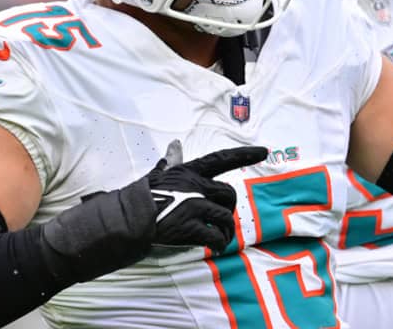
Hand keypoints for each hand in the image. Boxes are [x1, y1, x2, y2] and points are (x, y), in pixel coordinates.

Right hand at [148, 140, 267, 252]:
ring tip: (220, 239)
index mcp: (189, 172)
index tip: (263, 151)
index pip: (221, 159)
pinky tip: (214, 247)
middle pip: (228, 194)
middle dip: (229, 209)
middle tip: (222, 221)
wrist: (128, 219)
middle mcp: (195, 186)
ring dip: (226, 231)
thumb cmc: (142, 196)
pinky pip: (215, 236)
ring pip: (225, 217)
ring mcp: (193, 206)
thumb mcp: (158, 174)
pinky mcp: (189, 227)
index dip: (244, 155)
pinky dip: (218, 244)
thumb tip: (175, 145)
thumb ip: (172, 162)